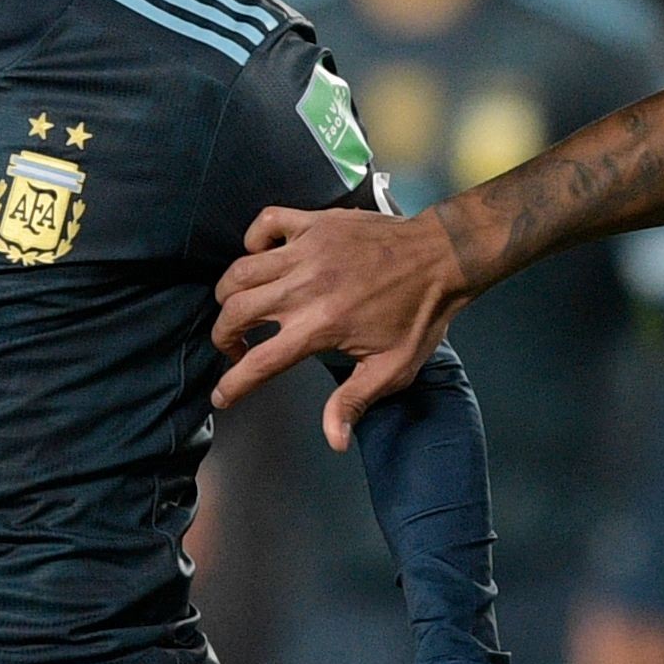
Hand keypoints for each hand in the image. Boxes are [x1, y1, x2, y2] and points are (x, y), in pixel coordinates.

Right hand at [212, 203, 472, 448]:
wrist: (441, 258)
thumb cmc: (419, 315)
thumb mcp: (392, 368)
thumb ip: (354, 401)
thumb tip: (333, 440)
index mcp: (319, 327)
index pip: (259, 363)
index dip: (232, 385)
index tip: (222, 396)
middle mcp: (304, 287)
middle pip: (235, 312)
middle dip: (223, 336)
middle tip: (235, 348)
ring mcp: (306, 250)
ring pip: (241, 269)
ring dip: (229, 294)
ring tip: (240, 309)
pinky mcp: (315, 223)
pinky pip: (266, 223)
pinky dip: (254, 239)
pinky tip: (264, 257)